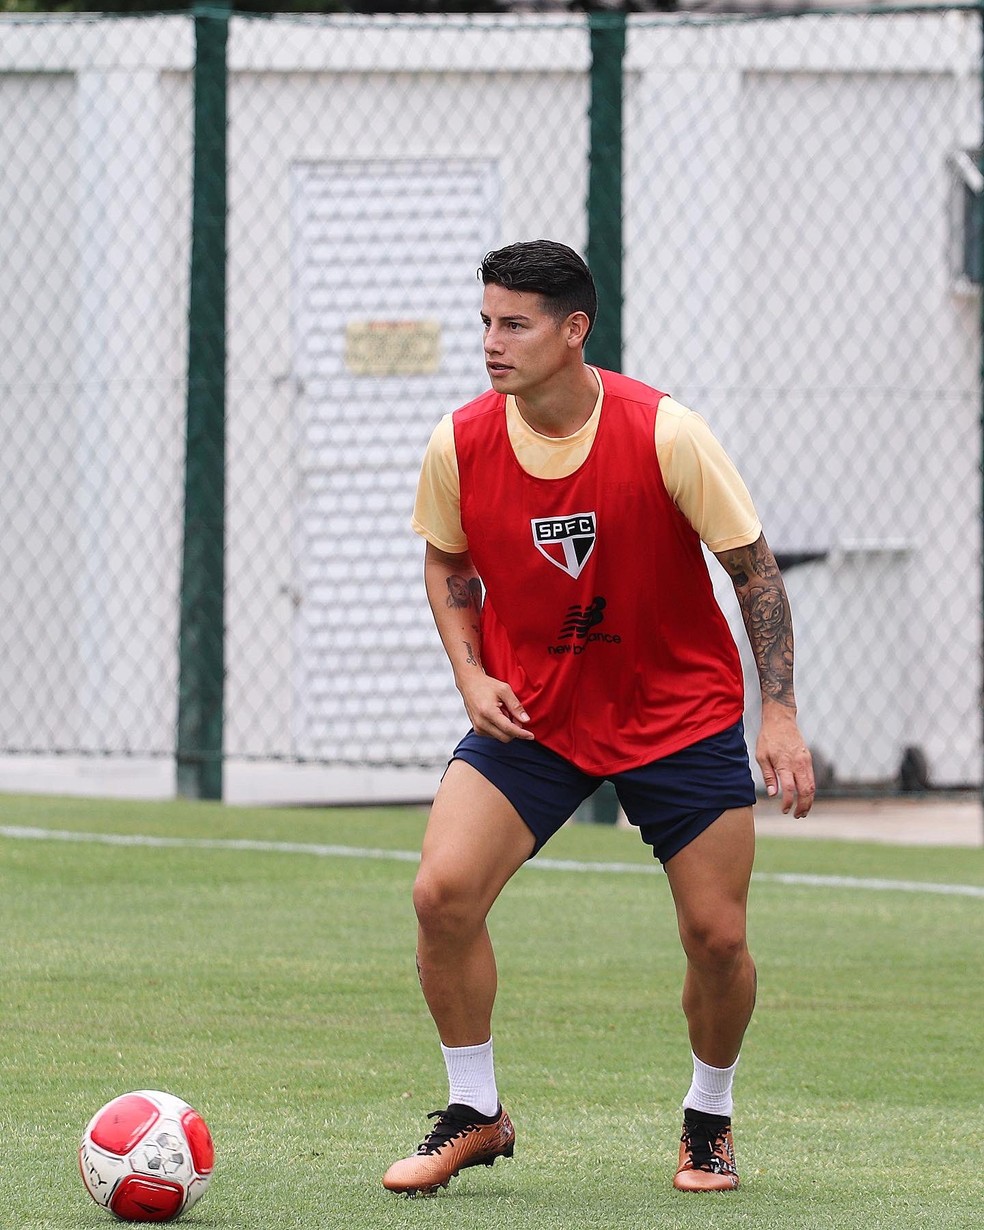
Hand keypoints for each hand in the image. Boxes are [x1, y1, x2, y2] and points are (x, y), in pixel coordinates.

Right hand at [458, 673, 534, 742]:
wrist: (469, 684)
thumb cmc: (486, 685)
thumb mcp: (505, 690)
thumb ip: (516, 706)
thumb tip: (526, 720)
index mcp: (488, 712)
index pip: (508, 729)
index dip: (522, 734)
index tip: (531, 736)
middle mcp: (481, 723)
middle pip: (505, 737)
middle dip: (514, 729)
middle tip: (515, 715)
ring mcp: (478, 727)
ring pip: (500, 737)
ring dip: (507, 728)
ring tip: (503, 711)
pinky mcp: (477, 729)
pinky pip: (494, 735)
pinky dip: (500, 728)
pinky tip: (497, 715)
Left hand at [756, 702, 815, 817]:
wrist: (781, 720)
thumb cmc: (768, 738)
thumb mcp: (761, 756)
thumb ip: (768, 776)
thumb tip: (773, 794)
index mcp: (784, 764)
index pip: (789, 789)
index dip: (788, 803)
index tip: (784, 810)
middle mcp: (798, 764)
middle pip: (806, 791)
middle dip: (803, 806)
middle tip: (797, 816)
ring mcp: (805, 761)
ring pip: (812, 786)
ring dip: (809, 801)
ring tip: (803, 811)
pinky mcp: (808, 759)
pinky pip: (812, 778)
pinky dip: (810, 790)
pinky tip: (805, 797)